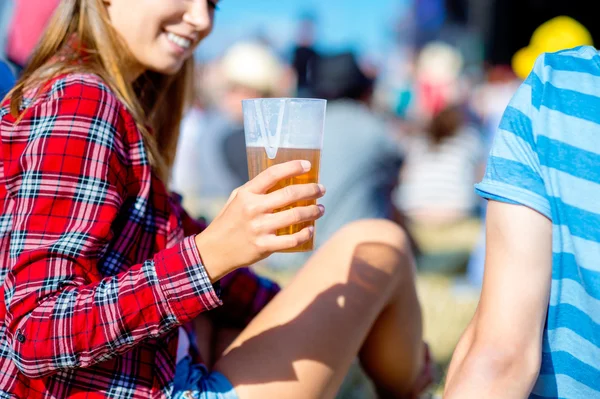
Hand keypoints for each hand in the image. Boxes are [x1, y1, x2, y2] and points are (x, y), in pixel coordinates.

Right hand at [195, 160, 325, 280]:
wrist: (214, 251)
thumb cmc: (228, 221)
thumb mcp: (236, 199)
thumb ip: (256, 189)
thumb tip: (282, 178)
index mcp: (246, 194)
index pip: (273, 174)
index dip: (292, 167)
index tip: (307, 166)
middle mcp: (253, 209)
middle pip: (290, 194)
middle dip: (311, 190)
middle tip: (321, 189)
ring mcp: (259, 228)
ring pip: (296, 215)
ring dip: (313, 211)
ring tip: (320, 209)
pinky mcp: (264, 246)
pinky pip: (292, 239)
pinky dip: (306, 233)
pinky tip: (311, 229)